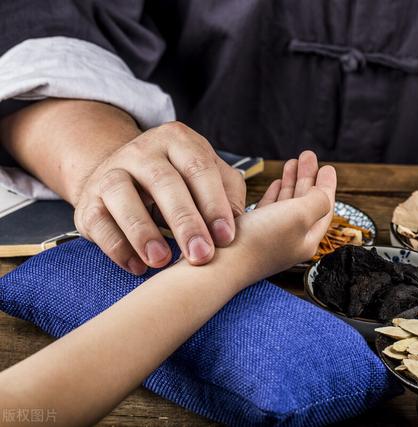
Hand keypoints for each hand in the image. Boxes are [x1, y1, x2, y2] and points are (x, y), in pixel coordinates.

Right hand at [73, 122, 245, 274]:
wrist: (123, 175)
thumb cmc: (179, 181)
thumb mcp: (208, 177)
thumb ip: (228, 195)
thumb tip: (236, 226)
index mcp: (178, 141)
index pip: (199, 168)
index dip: (213, 204)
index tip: (226, 238)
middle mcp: (142, 151)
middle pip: (164, 182)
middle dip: (185, 222)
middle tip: (201, 255)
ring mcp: (111, 173)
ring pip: (123, 196)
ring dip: (143, 232)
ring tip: (162, 261)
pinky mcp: (88, 201)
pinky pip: (99, 223)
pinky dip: (117, 247)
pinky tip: (138, 266)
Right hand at [229, 151, 335, 281]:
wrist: (217, 264)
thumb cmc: (258, 241)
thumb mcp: (299, 215)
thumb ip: (317, 201)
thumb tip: (324, 194)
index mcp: (307, 239)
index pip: (323, 207)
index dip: (326, 185)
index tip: (328, 167)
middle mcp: (290, 241)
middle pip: (306, 204)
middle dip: (309, 178)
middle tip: (307, 156)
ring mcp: (270, 238)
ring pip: (287, 204)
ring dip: (292, 182)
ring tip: (292, 162)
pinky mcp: (250, 236)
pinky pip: (269, 209)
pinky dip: (275, 194)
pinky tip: (276, 184)